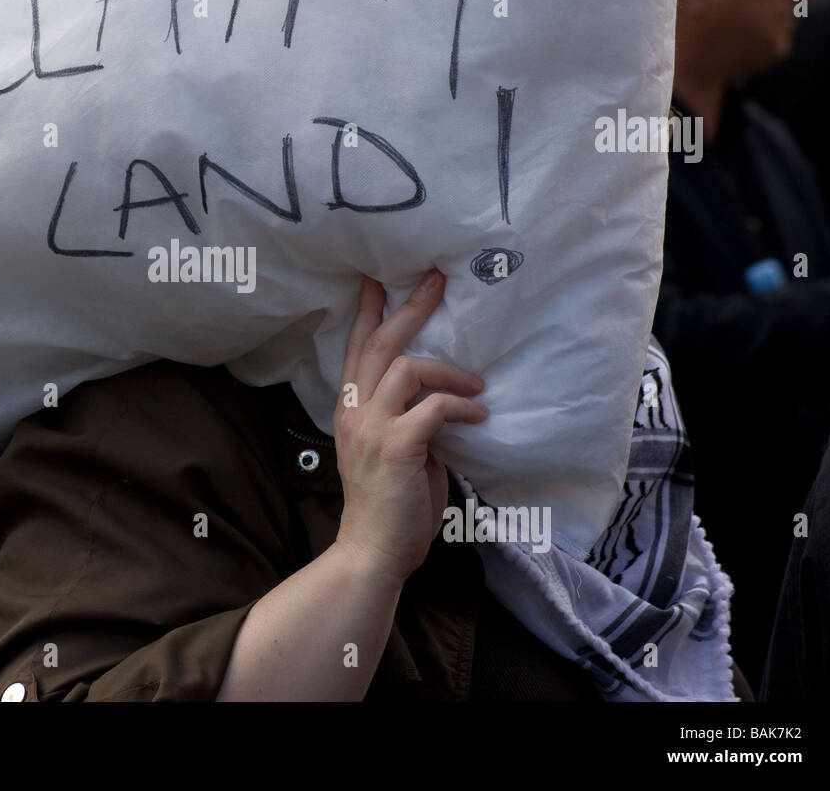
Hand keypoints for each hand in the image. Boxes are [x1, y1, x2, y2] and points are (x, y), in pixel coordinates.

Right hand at [333, 271, 488, 583]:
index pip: (355, 349)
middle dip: (410, 308)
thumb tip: (440, 395)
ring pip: (406, 367)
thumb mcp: (392, 449)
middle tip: (436, 280)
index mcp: (349, 410)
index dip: (367, 312)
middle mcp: (354, 412)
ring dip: (448, 369)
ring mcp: (372, 428)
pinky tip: (480, 413)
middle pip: (380, 343)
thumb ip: (405, 417)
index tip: (377, 278)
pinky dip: (461, 405)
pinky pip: (433, 407)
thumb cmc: (390, 504)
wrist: (373, 552)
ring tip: (477, 381)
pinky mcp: (397, 446)